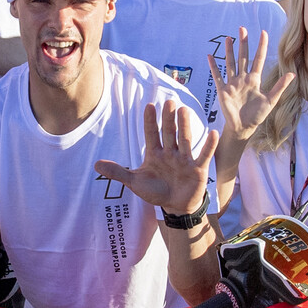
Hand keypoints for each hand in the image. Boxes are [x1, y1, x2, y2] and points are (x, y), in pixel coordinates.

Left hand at [94, 100, 215, 212]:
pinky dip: (208, 145)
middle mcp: (170, 153)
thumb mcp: (135, 183)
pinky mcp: (198, 169)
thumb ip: (118, 172)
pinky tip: (212, 132)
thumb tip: (95, 165)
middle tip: (169, 102)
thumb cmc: (156, 192)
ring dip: (185, 126)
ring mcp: (185, 160)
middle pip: (169, 133)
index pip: (151, 134)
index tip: (149, 106)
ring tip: (184, 110)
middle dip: (168, 119)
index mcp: (155, 153)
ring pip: (184, 140)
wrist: (175, 206)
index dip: (150, 121)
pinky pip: (203, 156)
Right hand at [211, 29, 293, 141]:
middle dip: (243, 43)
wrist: (243, 127)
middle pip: (243, 57)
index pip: (259, 59)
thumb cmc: (257, 115)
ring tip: (228, 38)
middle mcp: (243, 78)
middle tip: (242, 28)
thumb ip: (280, 87)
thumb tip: (292, 74)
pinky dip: (214, 66)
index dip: (261, 46)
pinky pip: (217, 76)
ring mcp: (232, 83)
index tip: (263, 33)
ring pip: (230, 63)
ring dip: (229, 51)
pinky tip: (210, 56)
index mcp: (255, 80)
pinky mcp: (223, 90)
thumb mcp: (271, 100)